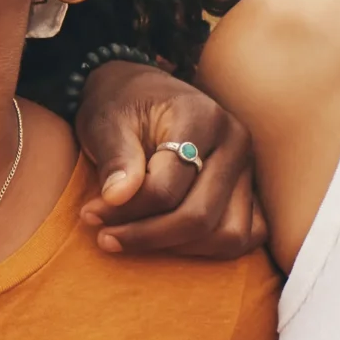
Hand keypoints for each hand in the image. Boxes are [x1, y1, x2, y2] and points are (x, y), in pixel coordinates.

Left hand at [76, 63, 266, 258]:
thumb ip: (114, 157)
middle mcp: (235, 143)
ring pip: (227, 235)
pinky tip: (169, 241)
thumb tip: (116, 197)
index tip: (89, 214)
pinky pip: (245, 236)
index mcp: (202, 117)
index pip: (167, 187)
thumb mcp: (106, 121)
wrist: (142, 91)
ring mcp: (248, 169)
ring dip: (178, 248)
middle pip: (199, 216)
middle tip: (105, 237)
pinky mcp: (250, 191)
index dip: (126, 210)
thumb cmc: (122, 105)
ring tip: (135, 238)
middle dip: (148, 236)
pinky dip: (209, 248)